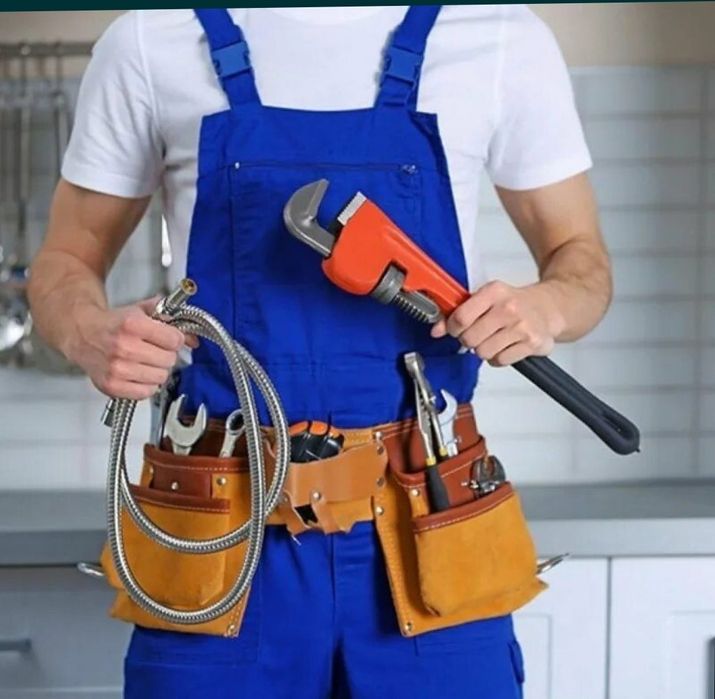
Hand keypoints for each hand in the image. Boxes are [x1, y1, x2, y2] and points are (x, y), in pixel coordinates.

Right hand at [66, 297, 197, 398]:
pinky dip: (146, 385)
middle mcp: (124, 347)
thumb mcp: (142, 311)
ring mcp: (117, 368)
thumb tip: (193, 339)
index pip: (174, 340)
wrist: (82, 333)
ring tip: (145, 361)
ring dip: (157, 370)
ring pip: (161, 377)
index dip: (175, 339)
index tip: (168, 338)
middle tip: (154, 350)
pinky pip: (146, 392)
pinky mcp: (112, 385)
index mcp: (132, 324)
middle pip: (169, 360)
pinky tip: (138, 374)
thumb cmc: (113, 323)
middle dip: (166, 354)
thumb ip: (170, 320)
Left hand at [430, 281, 564, 365]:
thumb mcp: (485, 299)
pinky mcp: (532, 343)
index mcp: (494, 292)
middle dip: (469, 340)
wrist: (549, 308)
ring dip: (484, 350)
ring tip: (494, 339)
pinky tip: (505, 346)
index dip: (453, 328)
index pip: (461, 317)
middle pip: (469, 339)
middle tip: (478, 334)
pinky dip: (498, 358)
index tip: (456, 329)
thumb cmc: (513, 303)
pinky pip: (500, 361)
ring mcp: (522, 326)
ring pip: (483, 353)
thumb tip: (436, 330)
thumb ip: (458, 313)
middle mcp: (509, 308)